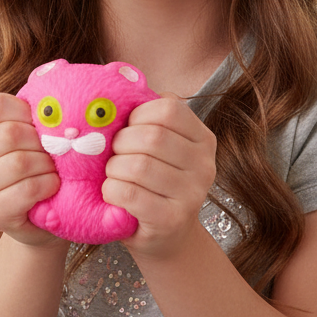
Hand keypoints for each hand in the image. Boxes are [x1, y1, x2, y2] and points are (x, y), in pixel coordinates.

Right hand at [0, 93, 61, 247]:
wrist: (45, 216)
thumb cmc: (44, 168)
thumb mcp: (39, 136)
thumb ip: (40, 111)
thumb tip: (62, 74)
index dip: (27, 113)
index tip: (42, 128)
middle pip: (8, 134)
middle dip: (41, 143)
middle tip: (54, 154)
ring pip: (17, 163)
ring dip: (46, 167)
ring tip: (55, 172)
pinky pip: (24, 191)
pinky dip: (46, 186)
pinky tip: (52, 188)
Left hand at [103, 94, 216, 257]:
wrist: (165, 237)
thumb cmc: (152, 183)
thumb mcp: (159, 147)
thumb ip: (148, 117)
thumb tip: (119, 79)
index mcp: (203, 138)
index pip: (169, 108)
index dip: (138, 115)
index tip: (127, 129)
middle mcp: (205, 165)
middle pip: (151, 137)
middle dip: (120, 144)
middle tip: (113, 156)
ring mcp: (192, 194)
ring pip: (137, 165)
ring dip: (113, 170)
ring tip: (113, 176)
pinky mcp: (172, 220)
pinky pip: (130, 194)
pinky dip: (111, 190)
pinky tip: (112, 194)